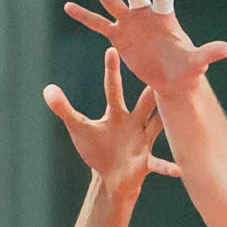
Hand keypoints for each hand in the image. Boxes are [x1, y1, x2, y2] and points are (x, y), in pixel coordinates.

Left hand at [46, 49, 179, 200]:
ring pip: (157, 126)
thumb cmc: (97, 149)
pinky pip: (159, 164)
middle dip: (151, 90)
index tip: (112, 49)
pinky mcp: (145, 162)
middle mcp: (133, 123)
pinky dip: (167, 168)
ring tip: (179, 112)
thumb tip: (47, 89)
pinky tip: (178, 170)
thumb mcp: (79, 128)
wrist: (111, 177)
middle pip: (144, 102)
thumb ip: (64, 109)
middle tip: (163, 71)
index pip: (113, 88)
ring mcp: (142, 142)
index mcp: (116, 114)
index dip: (112, 70)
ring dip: (165, 121)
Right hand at [66, 0, 226, 96]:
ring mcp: (131, 24)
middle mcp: (146, 15)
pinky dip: (85, 16)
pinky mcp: (119, 37)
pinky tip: (69, 6)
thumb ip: (208, 53)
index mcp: (165, 18)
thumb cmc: (187, 70)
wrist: (173, 80)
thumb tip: (226, 49)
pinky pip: (99, 24)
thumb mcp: (197, 63)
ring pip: (112, 1)